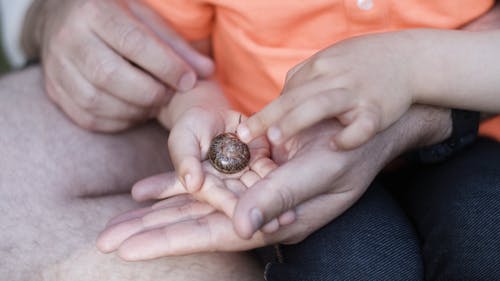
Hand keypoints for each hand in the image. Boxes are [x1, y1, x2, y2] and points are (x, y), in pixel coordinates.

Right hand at [30, 0, 213, 131]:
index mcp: (94, 11)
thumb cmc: (115, 20)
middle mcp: (69, 37)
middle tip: (168, 95)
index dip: (165, 66)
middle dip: (149, 92)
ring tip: (153, 103)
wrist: (64, 21)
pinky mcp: (53, 91)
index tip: (187, 80)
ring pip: (97, 101)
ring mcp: (56, 67)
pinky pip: (87, 117)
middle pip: (110, 76)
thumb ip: (176, 46)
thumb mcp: (146, 20)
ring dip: (134, 110)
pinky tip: (133, 112)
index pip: (133, 42)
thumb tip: (207, 72)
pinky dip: (117, 121)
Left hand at [96, 118, 392, 258]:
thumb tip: (239, 227)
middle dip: (150, 233)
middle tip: (107, 242)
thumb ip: (277, 198)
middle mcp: (255, 208)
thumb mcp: (320, 174)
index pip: (212, 236)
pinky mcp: (245, 167)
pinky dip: (176, 183)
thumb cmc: (349, 149)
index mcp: (273, 218)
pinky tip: (149, 190)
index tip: (128, 251)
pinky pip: (204, 177)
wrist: (360, 122)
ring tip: (118, 222)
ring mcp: (248, 187)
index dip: (169, 241)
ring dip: (155, 211)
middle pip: (194, 224)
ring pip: (193, 203)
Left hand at [237, 31, 415, 149]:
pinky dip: (349, 135)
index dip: (266, 112)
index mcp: (321, 67)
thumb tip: (280, 102)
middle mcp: (334, 78)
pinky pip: (362, 124)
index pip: (289, 91)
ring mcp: (355, 92)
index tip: (244, 131)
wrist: (411, 59)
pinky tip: (335, 145)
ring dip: (296, 120)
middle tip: (245, 135)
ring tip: (276, 137)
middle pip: (296, 97)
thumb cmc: (365, 64)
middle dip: (269, 117)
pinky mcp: (378, 109)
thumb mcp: (331, 61)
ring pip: (321, 105)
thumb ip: (304, 80)